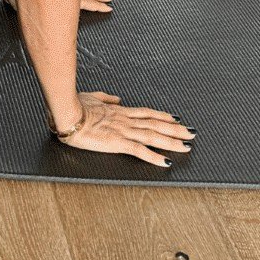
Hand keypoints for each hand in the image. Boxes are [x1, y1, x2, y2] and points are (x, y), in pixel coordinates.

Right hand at [54, 91, 195, 165]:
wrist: (68, 113)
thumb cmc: (76, 105)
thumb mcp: (93, 97)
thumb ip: (106, 99)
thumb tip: (116, 99)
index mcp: (120, 111)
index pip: (148, 113)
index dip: (163, 116)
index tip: (176, 119)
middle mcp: (126, 120)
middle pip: (157, 124)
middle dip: (176, 129)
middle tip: (191, 133)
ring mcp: (123, 131)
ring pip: (153, 136)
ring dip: (171, 142)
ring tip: (186, 146)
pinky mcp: (117, 143)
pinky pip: (140, 151)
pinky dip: (154, 157)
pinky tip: (165, 162)